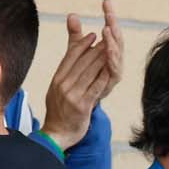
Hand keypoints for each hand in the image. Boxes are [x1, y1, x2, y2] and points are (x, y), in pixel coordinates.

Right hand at [40, 0, 122, 151]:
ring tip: (111, 49)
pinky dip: (102, 78)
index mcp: (57, 78)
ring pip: (89, 73)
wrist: (56, 133)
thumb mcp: (58, 88)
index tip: (92, 35)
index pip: (70, 57)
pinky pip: (94, 89)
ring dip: (101, 60)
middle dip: (95, 49)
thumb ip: (66, 72)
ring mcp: (72, 95)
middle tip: (107, 38)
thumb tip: (69, 56)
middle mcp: (63, 84)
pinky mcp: (81, 106)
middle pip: (81, 62)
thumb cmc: (60, 111)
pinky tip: (110, 70)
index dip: (82, 44)